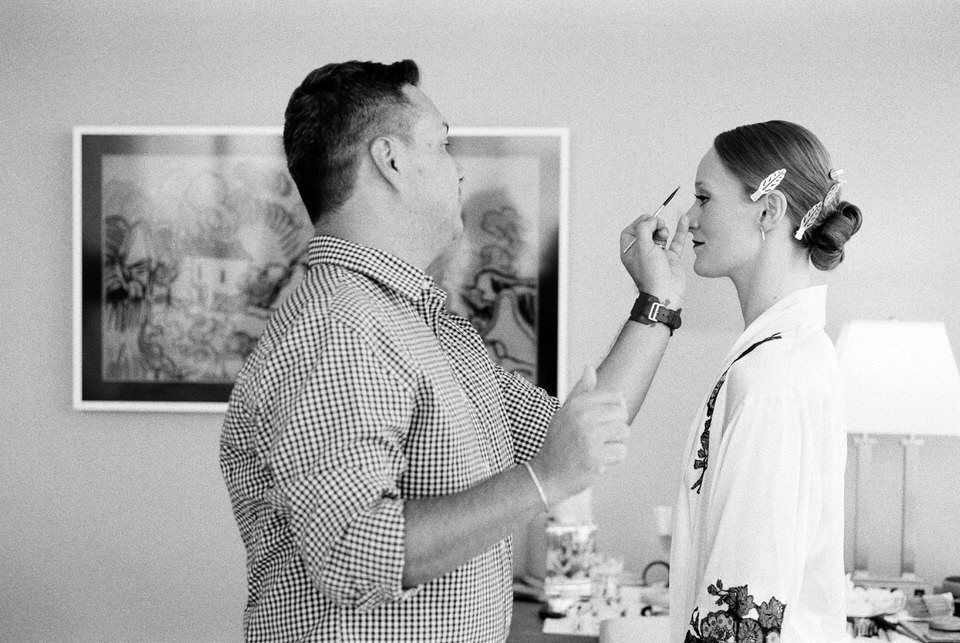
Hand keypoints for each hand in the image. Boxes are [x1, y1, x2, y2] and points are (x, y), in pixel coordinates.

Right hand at [529, 366, 628, 504]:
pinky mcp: (595, 456)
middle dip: (615, 429)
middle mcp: (583, 417)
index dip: (615, 412)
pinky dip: (613, 459)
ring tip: (597, 449)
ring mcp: (589, 437)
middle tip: (597, 439)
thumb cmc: (558, 443)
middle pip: (622, 415)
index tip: (603, 423)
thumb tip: (589, 367)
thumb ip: (580, 391)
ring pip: (624, 432)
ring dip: (615, 444)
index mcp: (577, 404)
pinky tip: (597, 461)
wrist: (546, 475)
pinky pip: (621, 452)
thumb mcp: (565, 413)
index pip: (616, 398)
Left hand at [620, 214, 689, 306]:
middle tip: (658, 224)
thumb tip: (650, 219)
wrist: (665, 292)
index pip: (630, 232)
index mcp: (630, 252)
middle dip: (653, 225)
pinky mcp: (671, 258)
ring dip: (663, 229)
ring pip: (660, 235)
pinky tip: (683, 220)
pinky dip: (679, 230)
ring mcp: (657, 255)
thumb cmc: (651, 275)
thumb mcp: (643, 248)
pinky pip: (676, 241)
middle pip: (646, 231)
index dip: (638, 223)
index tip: (648, 219)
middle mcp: (643, 253)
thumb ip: (644, 229)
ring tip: (664, 233)